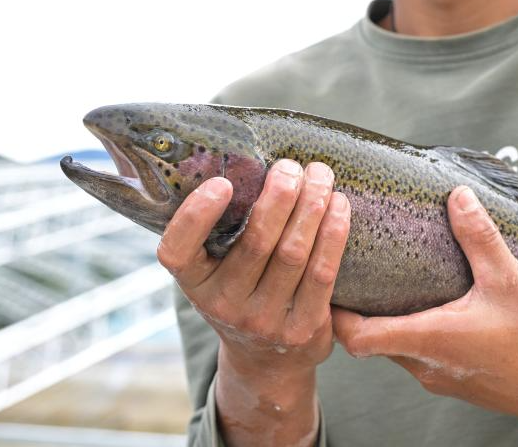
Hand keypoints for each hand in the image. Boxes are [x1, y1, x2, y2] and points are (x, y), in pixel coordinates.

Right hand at [157, 160, 350, 373]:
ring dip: (312, 207)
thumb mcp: (218, 269)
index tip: (221, 182)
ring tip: (321, 176)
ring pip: (293, 253)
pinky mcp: (303, 328)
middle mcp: (224, 306)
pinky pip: (322, 273)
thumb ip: (223, 227)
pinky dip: (333, 234)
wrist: (267, 360)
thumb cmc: (243, 290)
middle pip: (256, 243)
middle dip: (280, 196)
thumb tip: (248, 156)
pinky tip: (340, 206)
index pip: (177, 252)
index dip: (196, 216)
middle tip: (292, 166)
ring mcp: (264, 320)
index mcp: (195, 283)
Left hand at [332, 186, 517, 433]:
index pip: (357, 337)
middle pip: (370, 340)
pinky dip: (413, 329)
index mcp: (429, 339)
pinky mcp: (456, 380)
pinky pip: (418, 354)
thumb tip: (458, 197)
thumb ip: (479, 237)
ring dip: (388, 318)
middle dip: (359, 307)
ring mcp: (439, 377)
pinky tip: (432, 304)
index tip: (330, 280)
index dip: (334, 312)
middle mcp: (425, 364)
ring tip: (390, 280)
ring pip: (395, 347)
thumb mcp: (509, 280)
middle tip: (356, 267)